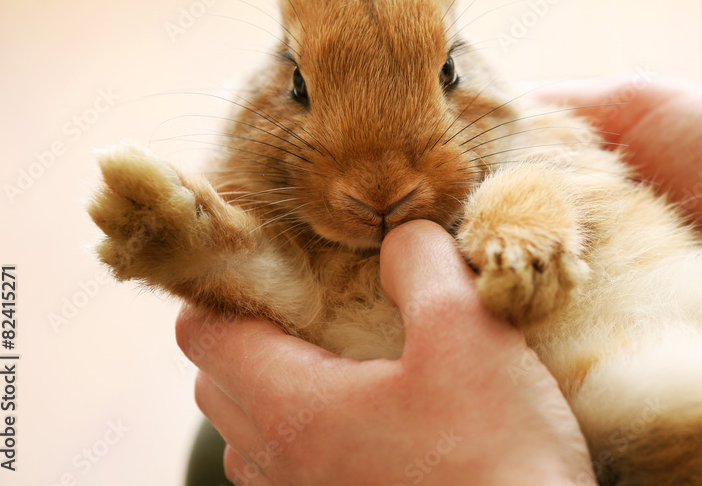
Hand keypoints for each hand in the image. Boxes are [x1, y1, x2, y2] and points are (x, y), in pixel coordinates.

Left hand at [176, 220, 595, 485]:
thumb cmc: (499, 454)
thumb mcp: (469, 330)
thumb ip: (420, 264)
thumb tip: (400, 238)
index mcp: (292, 410)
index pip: (202, 332)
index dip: (231, 285)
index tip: (282, 261)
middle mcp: (280, 466)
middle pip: (216, 382)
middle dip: (253, 332)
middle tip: (320, 301)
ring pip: (250, 433)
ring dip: (278, 385)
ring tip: (347, 357)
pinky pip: (291, 469)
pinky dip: (309, 430)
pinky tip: (377, 416)